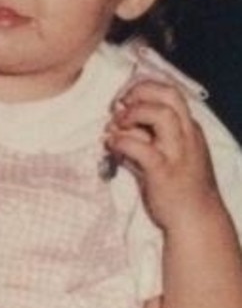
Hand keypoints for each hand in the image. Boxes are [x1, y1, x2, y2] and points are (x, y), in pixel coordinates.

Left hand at [105, 79, 221, 230]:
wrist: (196, 219)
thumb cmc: (180, 186)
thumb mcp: (170, 154)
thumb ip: (148, 137)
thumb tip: (116, 124)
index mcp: (188, 129)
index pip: (171, 93)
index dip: (144, 88)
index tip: (125, 97)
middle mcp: (187, 136)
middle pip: (170, 95)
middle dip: (140, 92)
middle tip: (120, 105)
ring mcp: (177, 152)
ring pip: (162, 115)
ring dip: (134, 114)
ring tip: (116, 125)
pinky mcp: (163, 171)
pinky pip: (141, 147)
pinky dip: (122, 141)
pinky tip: (111, 145)